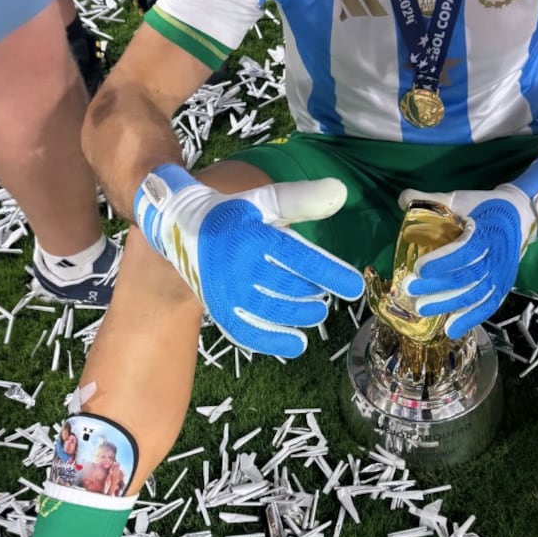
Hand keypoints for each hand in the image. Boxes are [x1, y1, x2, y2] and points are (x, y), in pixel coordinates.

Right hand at [134, 165, 364, 357]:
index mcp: (253, 235)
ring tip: (315, 311)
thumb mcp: (266, 201)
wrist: (181, 229)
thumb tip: (341, 192)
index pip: (300, 258)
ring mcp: (226, 291)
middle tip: (321, 292)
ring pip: (274, 312)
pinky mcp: (218, 309)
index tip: (355, 287)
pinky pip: (249, 333)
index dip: (331, 274)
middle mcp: (238, 266)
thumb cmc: (235, 214)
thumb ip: (302, 199)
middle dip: (314, 292)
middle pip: (291, 288)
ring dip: (301, 314)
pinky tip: (296, 343)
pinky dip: (274, 341)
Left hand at [398, 156, 537, 339]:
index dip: (443, 262)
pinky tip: (451, 329)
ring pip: (476, 295)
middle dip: (438, 286)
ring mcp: (502, 274)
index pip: (465, 251)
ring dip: (449, 304)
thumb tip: (402, 198)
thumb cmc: (485, 207)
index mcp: (487, 232)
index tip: (419, 268)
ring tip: (423, 309)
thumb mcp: (462, 198)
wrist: (519, 216)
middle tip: (412, 291)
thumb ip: (432, 199)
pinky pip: (488, 306)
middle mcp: (497, 256)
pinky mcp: (503, 285)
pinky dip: (470, 318)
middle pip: (468, 277)